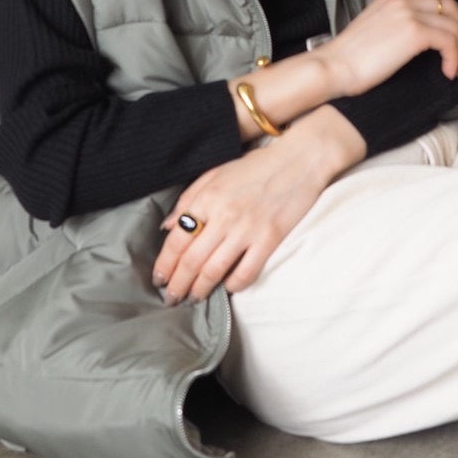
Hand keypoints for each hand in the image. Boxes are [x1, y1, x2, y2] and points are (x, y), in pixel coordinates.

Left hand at [151, 109, 362, 302]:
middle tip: (171, 297)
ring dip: (200, 289)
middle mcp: (224, 215)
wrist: (299, 159)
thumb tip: (168, 227)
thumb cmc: (256, 166)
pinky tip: (228, 287)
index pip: (177, 240)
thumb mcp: (216, 174)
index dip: (165, 264)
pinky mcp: (270, 239)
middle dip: (177, 284)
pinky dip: (233, 285)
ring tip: (194, 298)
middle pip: (192, 260)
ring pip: (214, 270)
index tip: (158, 278)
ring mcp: (248, 229)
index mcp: (207, 198)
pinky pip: (246, 272)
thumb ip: (189, 199)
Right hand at [320, 0, 457, 97]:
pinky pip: (448, 41)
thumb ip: (393, 28)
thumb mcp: (371, 33)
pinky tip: (448, 72)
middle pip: (447, 4)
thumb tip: (413, 43)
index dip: (452, 10)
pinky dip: (454, 57)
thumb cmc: (346, 61)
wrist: (332, 68)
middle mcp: (400, 0)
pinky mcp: (414, 32)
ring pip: (452, 25)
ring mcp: (408, 14)